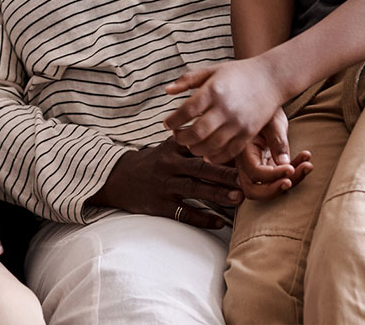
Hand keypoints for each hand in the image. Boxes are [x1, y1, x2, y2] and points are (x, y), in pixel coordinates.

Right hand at [89, 136, 242, 228]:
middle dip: (225, 173)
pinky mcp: (159, 205)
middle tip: (247, 178)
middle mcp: (168, 164)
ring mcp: (164, 185)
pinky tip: (219, 223)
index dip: (221, 149)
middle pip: (200, 167)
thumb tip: (226, 141)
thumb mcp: (167, 148)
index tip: (242, 153)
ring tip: (239, 198)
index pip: (199, 146)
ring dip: (218, 194)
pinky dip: (202, 218)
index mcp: (172, 148)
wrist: (117, 179)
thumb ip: (191, 145)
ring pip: (194, 189)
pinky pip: (184, 213)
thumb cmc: (151, 163)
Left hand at [163, 57, 286, 163]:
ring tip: (190, 144)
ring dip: (196, 149)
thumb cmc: (238, 72)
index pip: (186, 111)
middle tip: (176, 136)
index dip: (173, 121)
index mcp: (214, 90)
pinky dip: (215, 157)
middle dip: (182, 138)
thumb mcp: (211, 70)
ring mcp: (238, 123)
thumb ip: (188, 80)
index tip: (166, 124)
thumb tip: (167, 91)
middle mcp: (225, 108)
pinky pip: (229, 152)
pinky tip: (207, 154)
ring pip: (211, 146)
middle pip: (197, 132)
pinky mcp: (249, 133)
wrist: (271, 78)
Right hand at [235, 109, 312, 200]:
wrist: (264, 98)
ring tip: (307, 166)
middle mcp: (246, 161)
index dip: (272, 175)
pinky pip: (280, 176)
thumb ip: (277, 141)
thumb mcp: (272, 120)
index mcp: (242, 149)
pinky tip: (307, 159)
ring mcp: (257, 164)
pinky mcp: (268, 164)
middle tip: (291, 182)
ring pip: (268, 187)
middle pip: (253, 190)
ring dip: (290, 182)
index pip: (254, 173)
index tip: (290, 168)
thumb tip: (284, 164)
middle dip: (274, 191)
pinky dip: (295, 172)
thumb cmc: (265, 104)